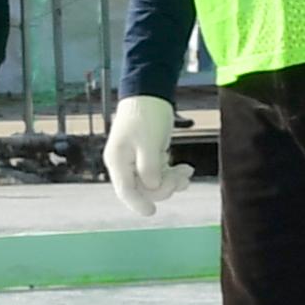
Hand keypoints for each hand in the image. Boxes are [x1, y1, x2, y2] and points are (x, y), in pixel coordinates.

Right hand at [104, 94, 188, 215]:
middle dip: (163, 187)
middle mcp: (123, 163)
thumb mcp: (149, 142)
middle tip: (181, 178)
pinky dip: (172, 173)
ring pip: (153, 182)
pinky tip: (186, 169)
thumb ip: (150, 168)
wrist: (149, 92)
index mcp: (117, 160)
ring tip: (187, 173)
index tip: (151, 212)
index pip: (125, 190)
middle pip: (142, 188)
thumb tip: (152, 187)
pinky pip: (159, 172)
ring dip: (171, 181)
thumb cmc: (146, 114)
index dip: (137, 203)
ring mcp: (134, 161)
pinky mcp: (146, 156)